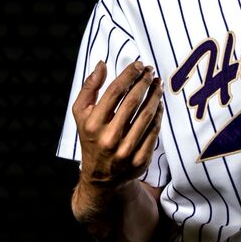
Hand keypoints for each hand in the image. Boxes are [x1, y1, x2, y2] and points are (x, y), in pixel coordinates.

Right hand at [70, 60, 163, 219]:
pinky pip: (154, 131)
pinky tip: (159, 103)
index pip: (114, 92)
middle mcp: (109, 138)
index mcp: (93, 124)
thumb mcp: (81, 114)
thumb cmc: (91, 138)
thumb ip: (89, 88)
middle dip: (144, 83)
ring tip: (158, 84)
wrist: (101, 178)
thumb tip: (102, 64)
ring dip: (155, 96)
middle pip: (132, 102)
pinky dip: (159, 115)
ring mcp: (126, 151)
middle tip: (151, 71)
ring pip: (146, 116)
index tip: (138, 65)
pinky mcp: (140, 160)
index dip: (129, 75)